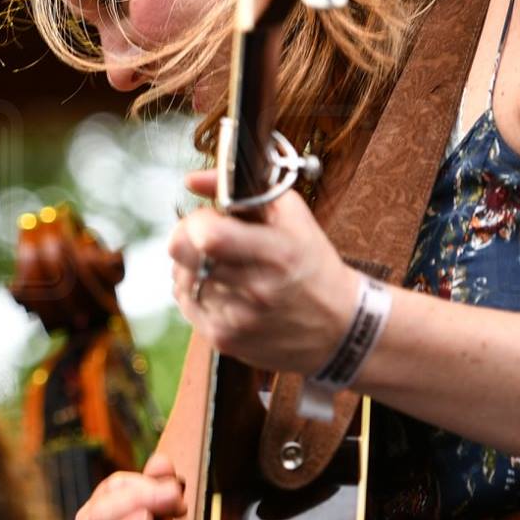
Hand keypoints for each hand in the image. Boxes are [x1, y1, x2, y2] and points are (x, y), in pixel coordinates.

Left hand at [167, 168, 357, 374]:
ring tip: (221, 266)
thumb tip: (191, 179)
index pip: (207, 235)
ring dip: (192, 266)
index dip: (197, 220)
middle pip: (182, 254)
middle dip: (188, 237)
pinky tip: (221, 288)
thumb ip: (242, 190)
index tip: (210, 217)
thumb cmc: (313, 263)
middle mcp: (256, 290)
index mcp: (277, 253)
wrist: (339, 327)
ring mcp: (237, 320)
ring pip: (180, 278)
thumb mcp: (292, 216)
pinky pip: (186, 304)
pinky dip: (195, 292)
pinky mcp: (224, 340)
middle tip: (208, 238)